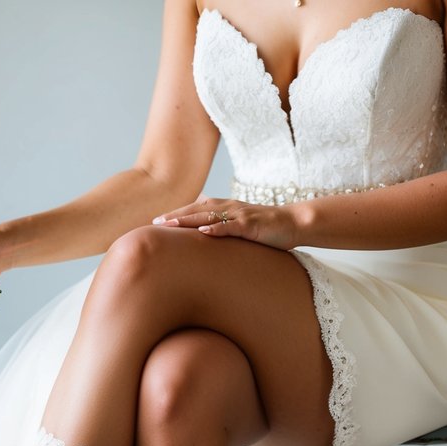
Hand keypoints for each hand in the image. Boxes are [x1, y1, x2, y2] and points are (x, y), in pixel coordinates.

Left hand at [151, 197, 298, 250]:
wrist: (293, 224)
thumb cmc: (266, 228)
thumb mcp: (240, 227)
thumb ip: (223, 229)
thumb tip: (205, 236)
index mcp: (224, 208)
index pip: (195, 209)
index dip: (176, 214)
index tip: (156, 221)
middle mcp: (228, 208)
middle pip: (196, 210)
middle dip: (175, 216)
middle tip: (153, 222)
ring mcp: (239, 215)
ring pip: (209, 215)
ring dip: (188, 219)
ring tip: (169, 225)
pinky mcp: (251, 224)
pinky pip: (231, 226)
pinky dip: (216, 228)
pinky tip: (203, 231)